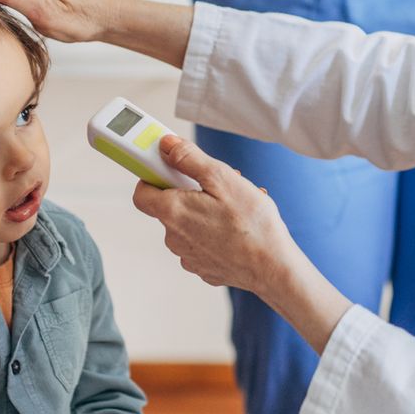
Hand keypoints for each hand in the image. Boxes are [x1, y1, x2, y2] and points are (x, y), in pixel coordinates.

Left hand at [130, 135, 301, 295]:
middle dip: (190, 193)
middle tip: (219, 188)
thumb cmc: (251, 223)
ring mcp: (187, 256)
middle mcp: (173, 237)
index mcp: (172, 211)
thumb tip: (166, 145)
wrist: (273, 268)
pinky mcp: (203, 268)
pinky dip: (212, 234)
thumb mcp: (222, 178)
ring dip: (204, 213)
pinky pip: (200, 243)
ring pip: (187, 225)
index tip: (171, 170)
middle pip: (169, 206)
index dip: (153, 178)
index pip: (141, 192)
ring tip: (234, 209)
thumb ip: (189, 158)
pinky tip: (235, 230)